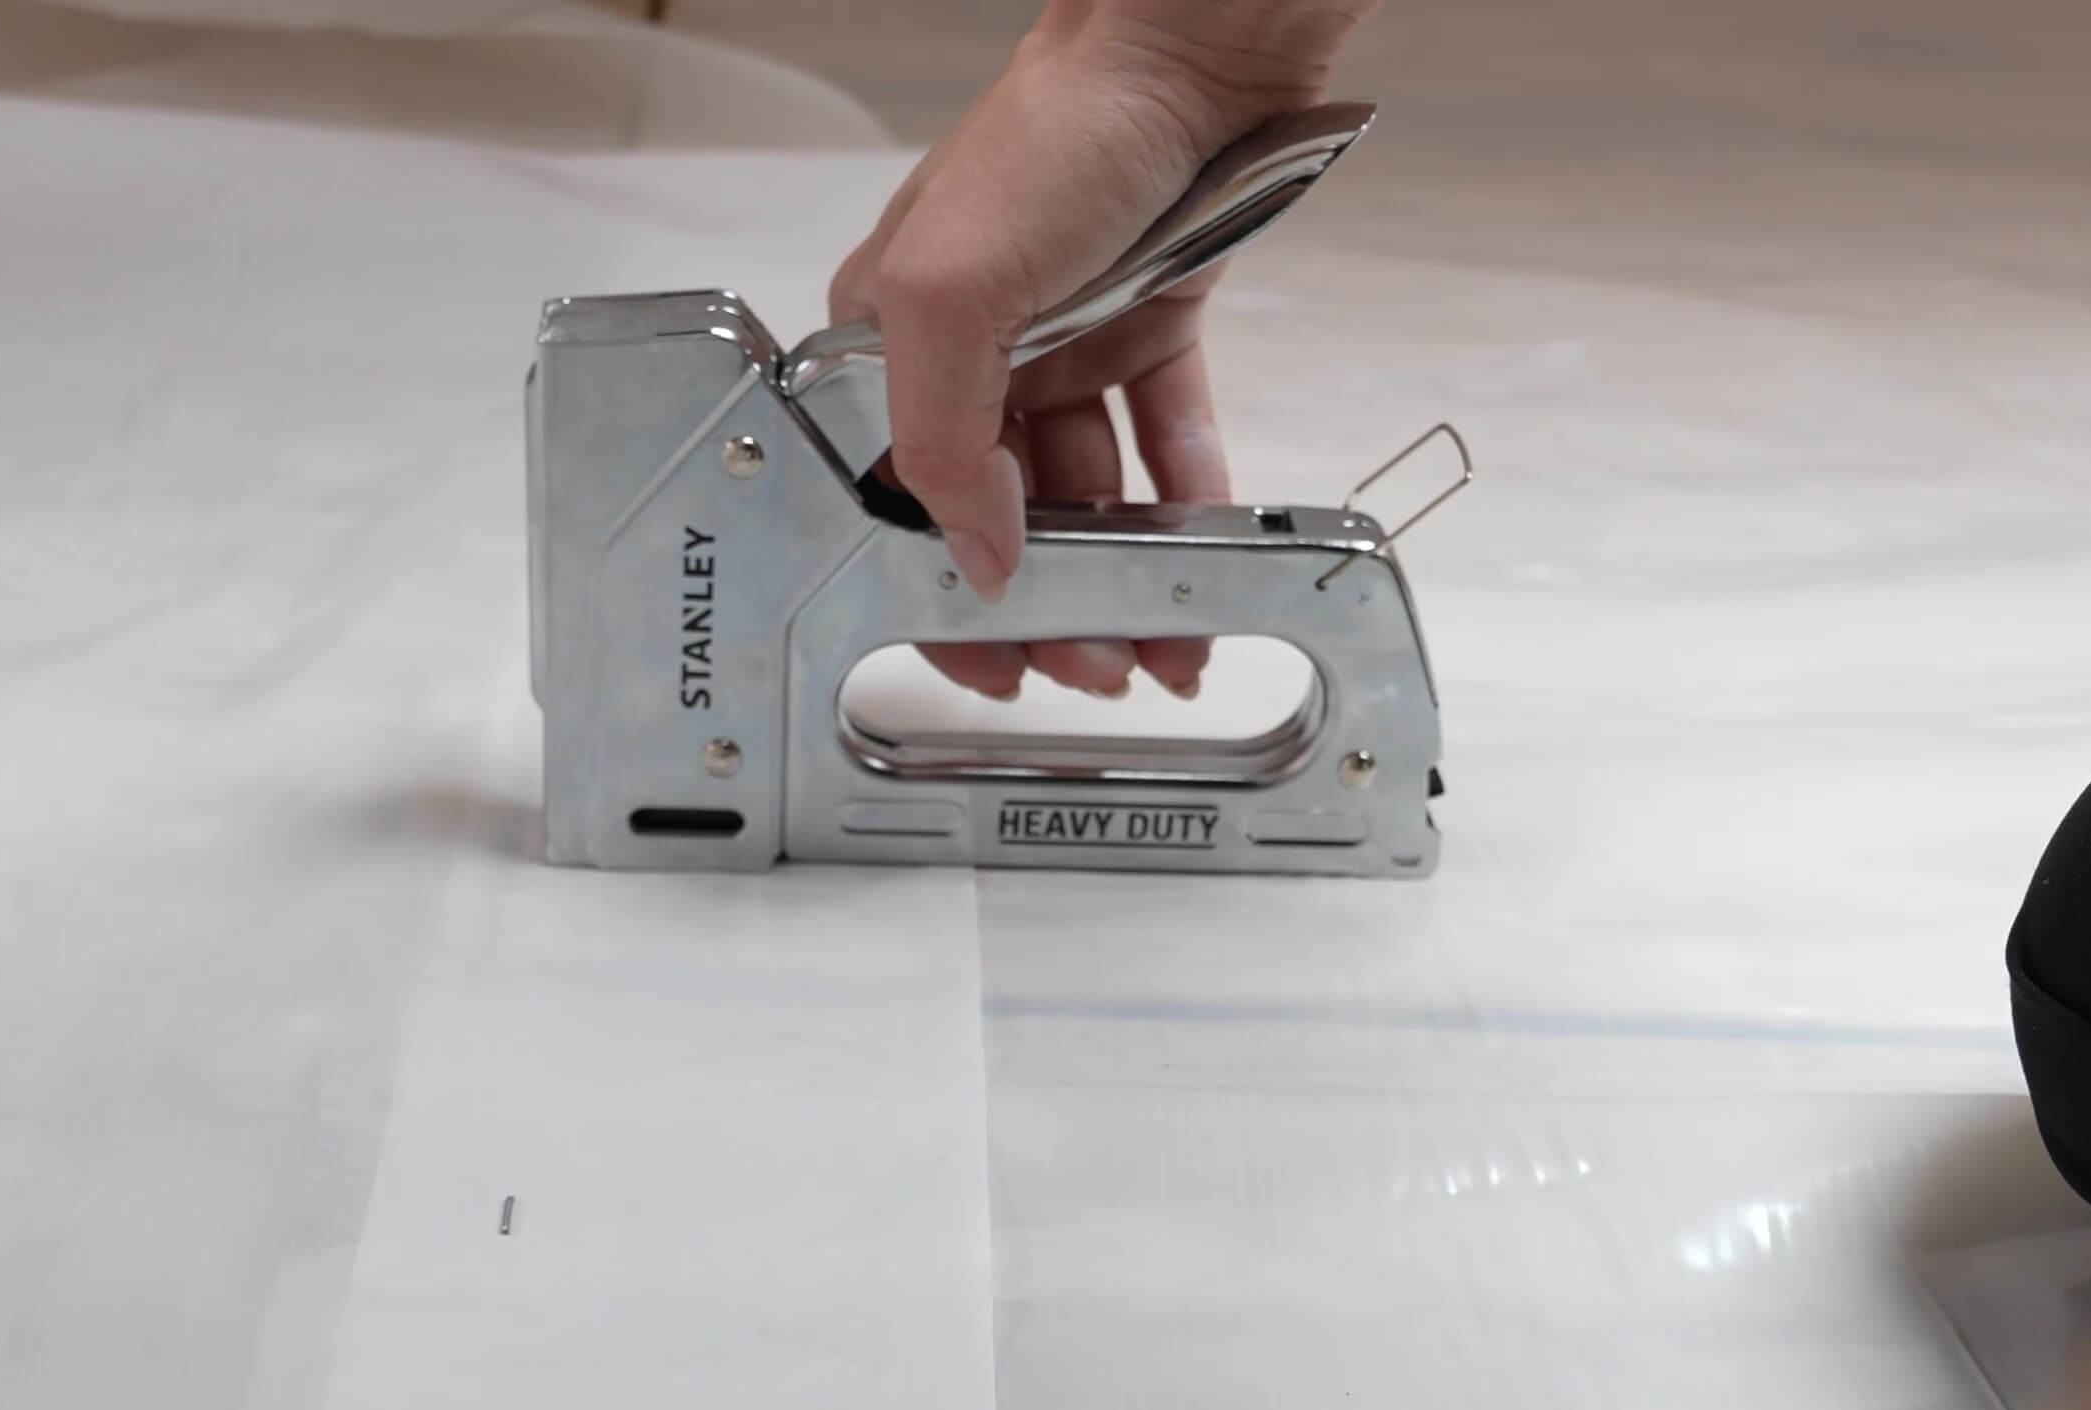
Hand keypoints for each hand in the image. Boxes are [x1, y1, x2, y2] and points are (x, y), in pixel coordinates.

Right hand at [827, 0, 1376, 700]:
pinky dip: (1183, 501)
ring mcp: (1064, 339)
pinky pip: (1164, 437)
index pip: (893, 495)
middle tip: (1086, 667)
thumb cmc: (1056, 134)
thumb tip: (976, 554)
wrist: (1194, 53)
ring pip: (1087, 489)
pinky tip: (1202, 558)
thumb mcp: (952, 289)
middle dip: (1042, 602)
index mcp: (888, 336)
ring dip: (1119, 572)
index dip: (930, 587)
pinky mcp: (1150, 324)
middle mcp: (973, 347)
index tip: (978, 658)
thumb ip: (946, 439)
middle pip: (998, 509)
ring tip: (1159, 640)